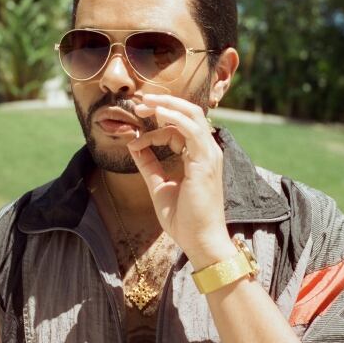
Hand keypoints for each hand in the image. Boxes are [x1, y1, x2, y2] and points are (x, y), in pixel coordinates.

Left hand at [128, 94, 235, 267]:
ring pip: (192, 115)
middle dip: (164, 104)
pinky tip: (158, 113)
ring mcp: (209, 154)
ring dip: (167, 105)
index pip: (179, 129)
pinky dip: (174, 117)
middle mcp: (208, 151)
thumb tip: (133, 144)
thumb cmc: (185, 219)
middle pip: (189, 113)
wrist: (200, 241)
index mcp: (199, 156)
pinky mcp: (206, 161)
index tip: (135, 140)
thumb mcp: (159, 186)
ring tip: (145, 103)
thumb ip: (149, 164)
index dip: (156, 129)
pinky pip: (191, 129)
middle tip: (140, 101)